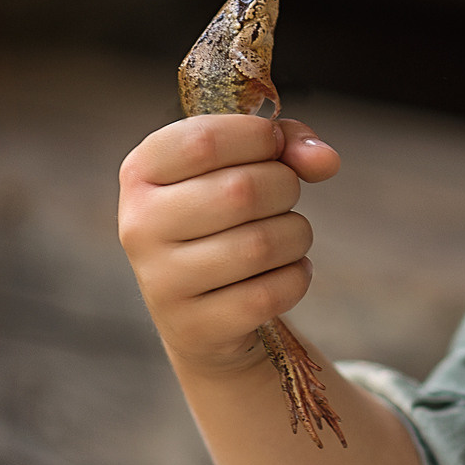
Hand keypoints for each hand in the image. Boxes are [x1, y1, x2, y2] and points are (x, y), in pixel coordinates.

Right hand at [118, 115, 341, 377]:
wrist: (200, 309)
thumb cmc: (224, 217)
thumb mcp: (242, 164)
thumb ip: (286, 143)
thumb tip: (325, 161)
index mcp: (142, 171)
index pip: (204, 140)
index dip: (259, 137)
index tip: (274, 146)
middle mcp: (140, 225)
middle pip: (241, 191)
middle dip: (285, 187)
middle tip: (283, 198)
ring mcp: (161, 281)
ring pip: (261, 245)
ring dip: (296, 234)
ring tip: (287, 236)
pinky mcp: (193, 327)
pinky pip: (269, 295)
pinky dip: (296, 277)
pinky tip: (285, 272)